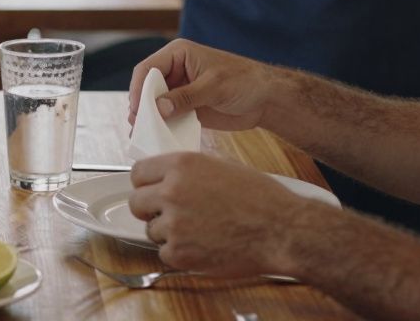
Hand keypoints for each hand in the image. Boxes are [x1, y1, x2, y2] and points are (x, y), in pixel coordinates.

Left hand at [128, 152, 306, 274]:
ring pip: (151, 230)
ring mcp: (173, 224)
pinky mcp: (179, 253)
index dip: (145, 184)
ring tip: (198, 231)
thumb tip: (170, 174)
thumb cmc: (262, 199)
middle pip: (136, 202)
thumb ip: (190, 170)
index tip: (151, 191)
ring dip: (169, 233)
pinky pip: (165, 253)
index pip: (138, 172)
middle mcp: (172, 191)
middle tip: (170, 215)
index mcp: (181, 165)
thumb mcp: (222, 166)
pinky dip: (180, 254)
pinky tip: (203, 246)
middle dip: (150, 209)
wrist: (282, 230)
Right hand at [129, 39, 286, 130]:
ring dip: (148, 118)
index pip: (148, 68)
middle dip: (141, 105)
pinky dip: (161, 126)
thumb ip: (186, 97)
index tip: (136, 108)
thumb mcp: (214, 86)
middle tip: (137, 124)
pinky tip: (156, 137)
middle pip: (146, 87)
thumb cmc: (245, 81)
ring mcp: (179, 90)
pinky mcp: (185, 107)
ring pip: (154, 103)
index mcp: (178, 54)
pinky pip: (167, 116)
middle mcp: (174, 71)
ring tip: (143, 134)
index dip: (138, 88)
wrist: (266, 99)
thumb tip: (159, 108)